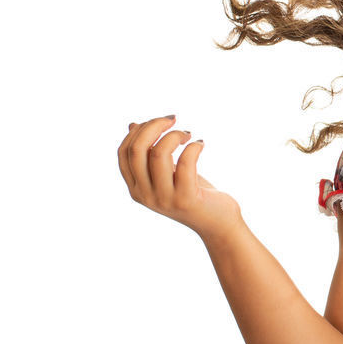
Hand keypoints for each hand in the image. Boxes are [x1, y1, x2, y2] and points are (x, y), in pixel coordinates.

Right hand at [117, 115, 242, 239]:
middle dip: (154, 126)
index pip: (124, 152)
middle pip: (137, 150)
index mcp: (135, 187)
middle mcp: (144, 195)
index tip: (161, 121)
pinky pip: (186, 163)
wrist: (218, 224)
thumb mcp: (168, 172)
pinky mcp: (186, 199)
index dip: (140, 130)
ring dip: (175, 135)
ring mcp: (163, 198)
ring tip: (189, 134)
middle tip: (174, 120)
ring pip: (158, 154)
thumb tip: (133, 126)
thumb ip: (150, 154)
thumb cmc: (193, 192)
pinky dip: (193, 147)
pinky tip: (200, 143)